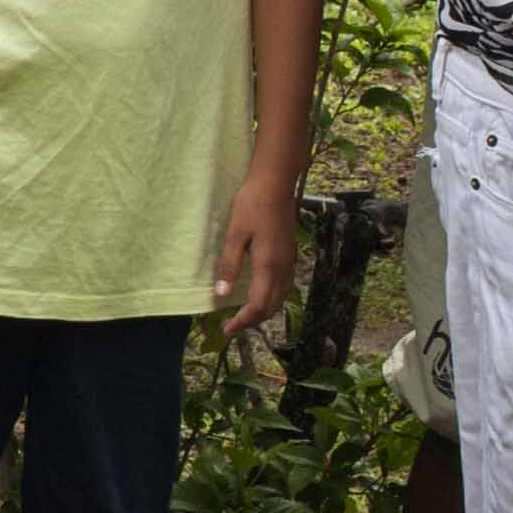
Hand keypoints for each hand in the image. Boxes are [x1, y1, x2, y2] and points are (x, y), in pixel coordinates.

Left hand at [214, 174, 297, 338]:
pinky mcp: (290, 254)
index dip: (243, 321)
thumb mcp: (235, 234)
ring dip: (263, 311)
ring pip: (280, 298)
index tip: (227, 329)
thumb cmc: (252, 204)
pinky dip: (272, 298)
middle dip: (252, 320)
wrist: (276, 183)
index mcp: (268, 265)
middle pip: (271, 306)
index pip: (258, 305)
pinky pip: (285, 286)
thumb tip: (221, 295)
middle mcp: (283, 268)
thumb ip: (229, 265)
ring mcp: (289, 261)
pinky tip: (261, 295)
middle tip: (231, 326)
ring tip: (244, 315)